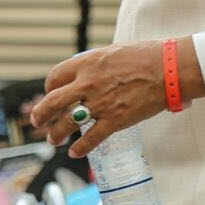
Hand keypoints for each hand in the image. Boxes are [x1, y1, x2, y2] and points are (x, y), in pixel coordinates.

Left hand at [29, 41, 165, 158]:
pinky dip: (80, 148)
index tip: (50, 92)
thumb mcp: (111, 52)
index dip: (49, 87)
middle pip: (53, 101)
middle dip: (41, 113)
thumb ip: (96, 63)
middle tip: (36, 120)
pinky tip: (74, 153)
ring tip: (52, 141)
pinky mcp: (115, 120)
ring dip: (56, 133)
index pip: (55, 77)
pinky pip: (92, 138)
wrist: (168, 69)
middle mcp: (87, 83)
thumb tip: (91, 70)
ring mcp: (100, 104)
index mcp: (85, 63)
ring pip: (68, 122)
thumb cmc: (145, 56)